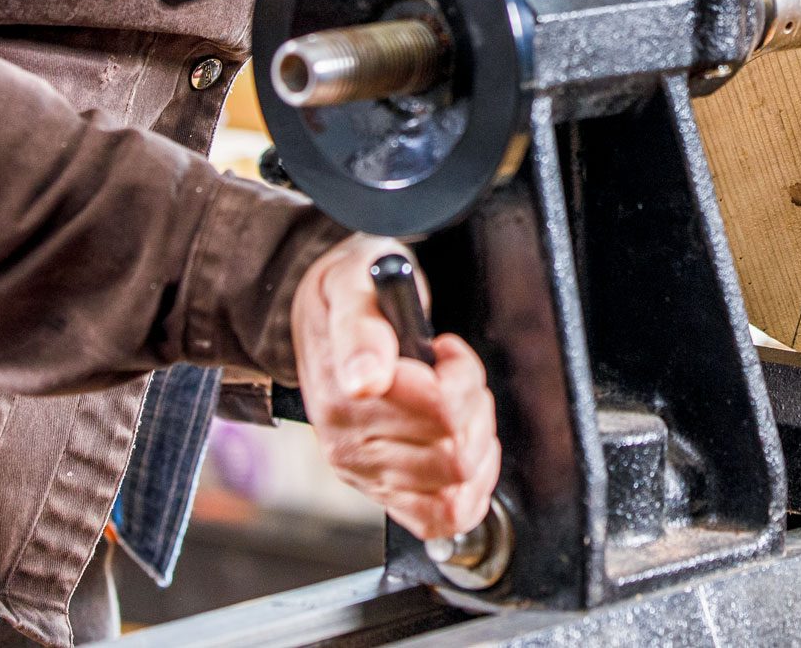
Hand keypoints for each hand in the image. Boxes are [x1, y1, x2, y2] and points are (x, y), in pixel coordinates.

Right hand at [292, 235, 499, 538]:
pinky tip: (464, 445)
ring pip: (458, 484)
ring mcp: (365, 475)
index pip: (440, 409)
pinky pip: (444, 518)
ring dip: (476, 439)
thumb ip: (360, 327)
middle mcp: (348, 445)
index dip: (461, 373)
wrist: (324, 318)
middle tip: (454, 373)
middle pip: (456, 452)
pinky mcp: (382, 493)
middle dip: (473, 404)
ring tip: (455, 403)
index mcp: (343, 396)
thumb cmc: (351, 294)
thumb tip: (366, 379)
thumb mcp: (353, 283)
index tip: (445, 348)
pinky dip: (472, 488)